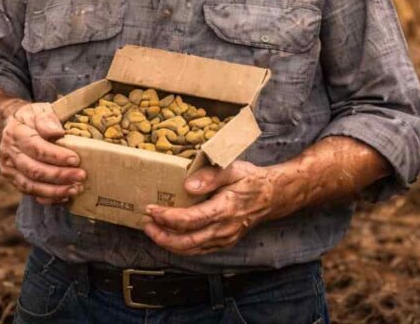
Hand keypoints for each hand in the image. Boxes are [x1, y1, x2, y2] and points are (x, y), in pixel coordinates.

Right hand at [0, 101, 85, 205]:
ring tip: (76, 188)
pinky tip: (65, 195)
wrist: (14, 126)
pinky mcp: (14, 180)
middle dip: (59, 175)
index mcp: (15, 133)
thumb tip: (58, 132)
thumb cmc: (32, 118)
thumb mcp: (39, 110)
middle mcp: (9, 153)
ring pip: (30, 186)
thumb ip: (47, 118)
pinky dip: (48, 197)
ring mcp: (9, 169)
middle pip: (33, 170)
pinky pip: (30, 193)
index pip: (36, 147)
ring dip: (55, 190)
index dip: (56, 156)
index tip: (75, 159)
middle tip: (81, 176)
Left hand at [143, 161, 305, 254]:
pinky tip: (170, 238)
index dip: (168, 217)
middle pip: (187, 241)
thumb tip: (187, 185)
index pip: (190, 220)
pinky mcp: (225, 241)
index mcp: (225, 209)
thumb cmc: (251, 179)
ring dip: (169, 243)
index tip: (151, 209)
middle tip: (146, 224)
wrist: (273, 196)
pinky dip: (182, 247)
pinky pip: (200, 250)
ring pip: (192, 249)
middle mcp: (224, 229)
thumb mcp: (233, 169)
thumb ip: (210, 176)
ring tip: (153, 231)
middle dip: (163, 236)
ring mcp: (225, 238)